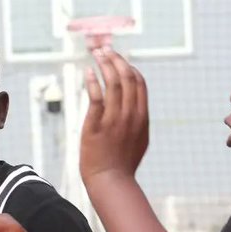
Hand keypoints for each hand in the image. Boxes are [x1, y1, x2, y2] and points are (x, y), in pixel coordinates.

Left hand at [79, 47, 149, 182]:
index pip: (139, 83)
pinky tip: (88, 72)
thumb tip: (136, 108)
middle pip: (127, 77)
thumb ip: (138, 121)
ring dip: (104, 64)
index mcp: (142, 117)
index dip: (129, 66)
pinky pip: (96, 96)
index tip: (119, 59)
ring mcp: (114, 119)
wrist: (111, 181)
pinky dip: (93, 81)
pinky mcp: (97, 124)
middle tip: (105, 50)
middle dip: (116, 59)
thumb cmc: (122, 164)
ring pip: (113, 83)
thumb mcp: (139, 140)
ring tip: (96, 54)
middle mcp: (130, 115)